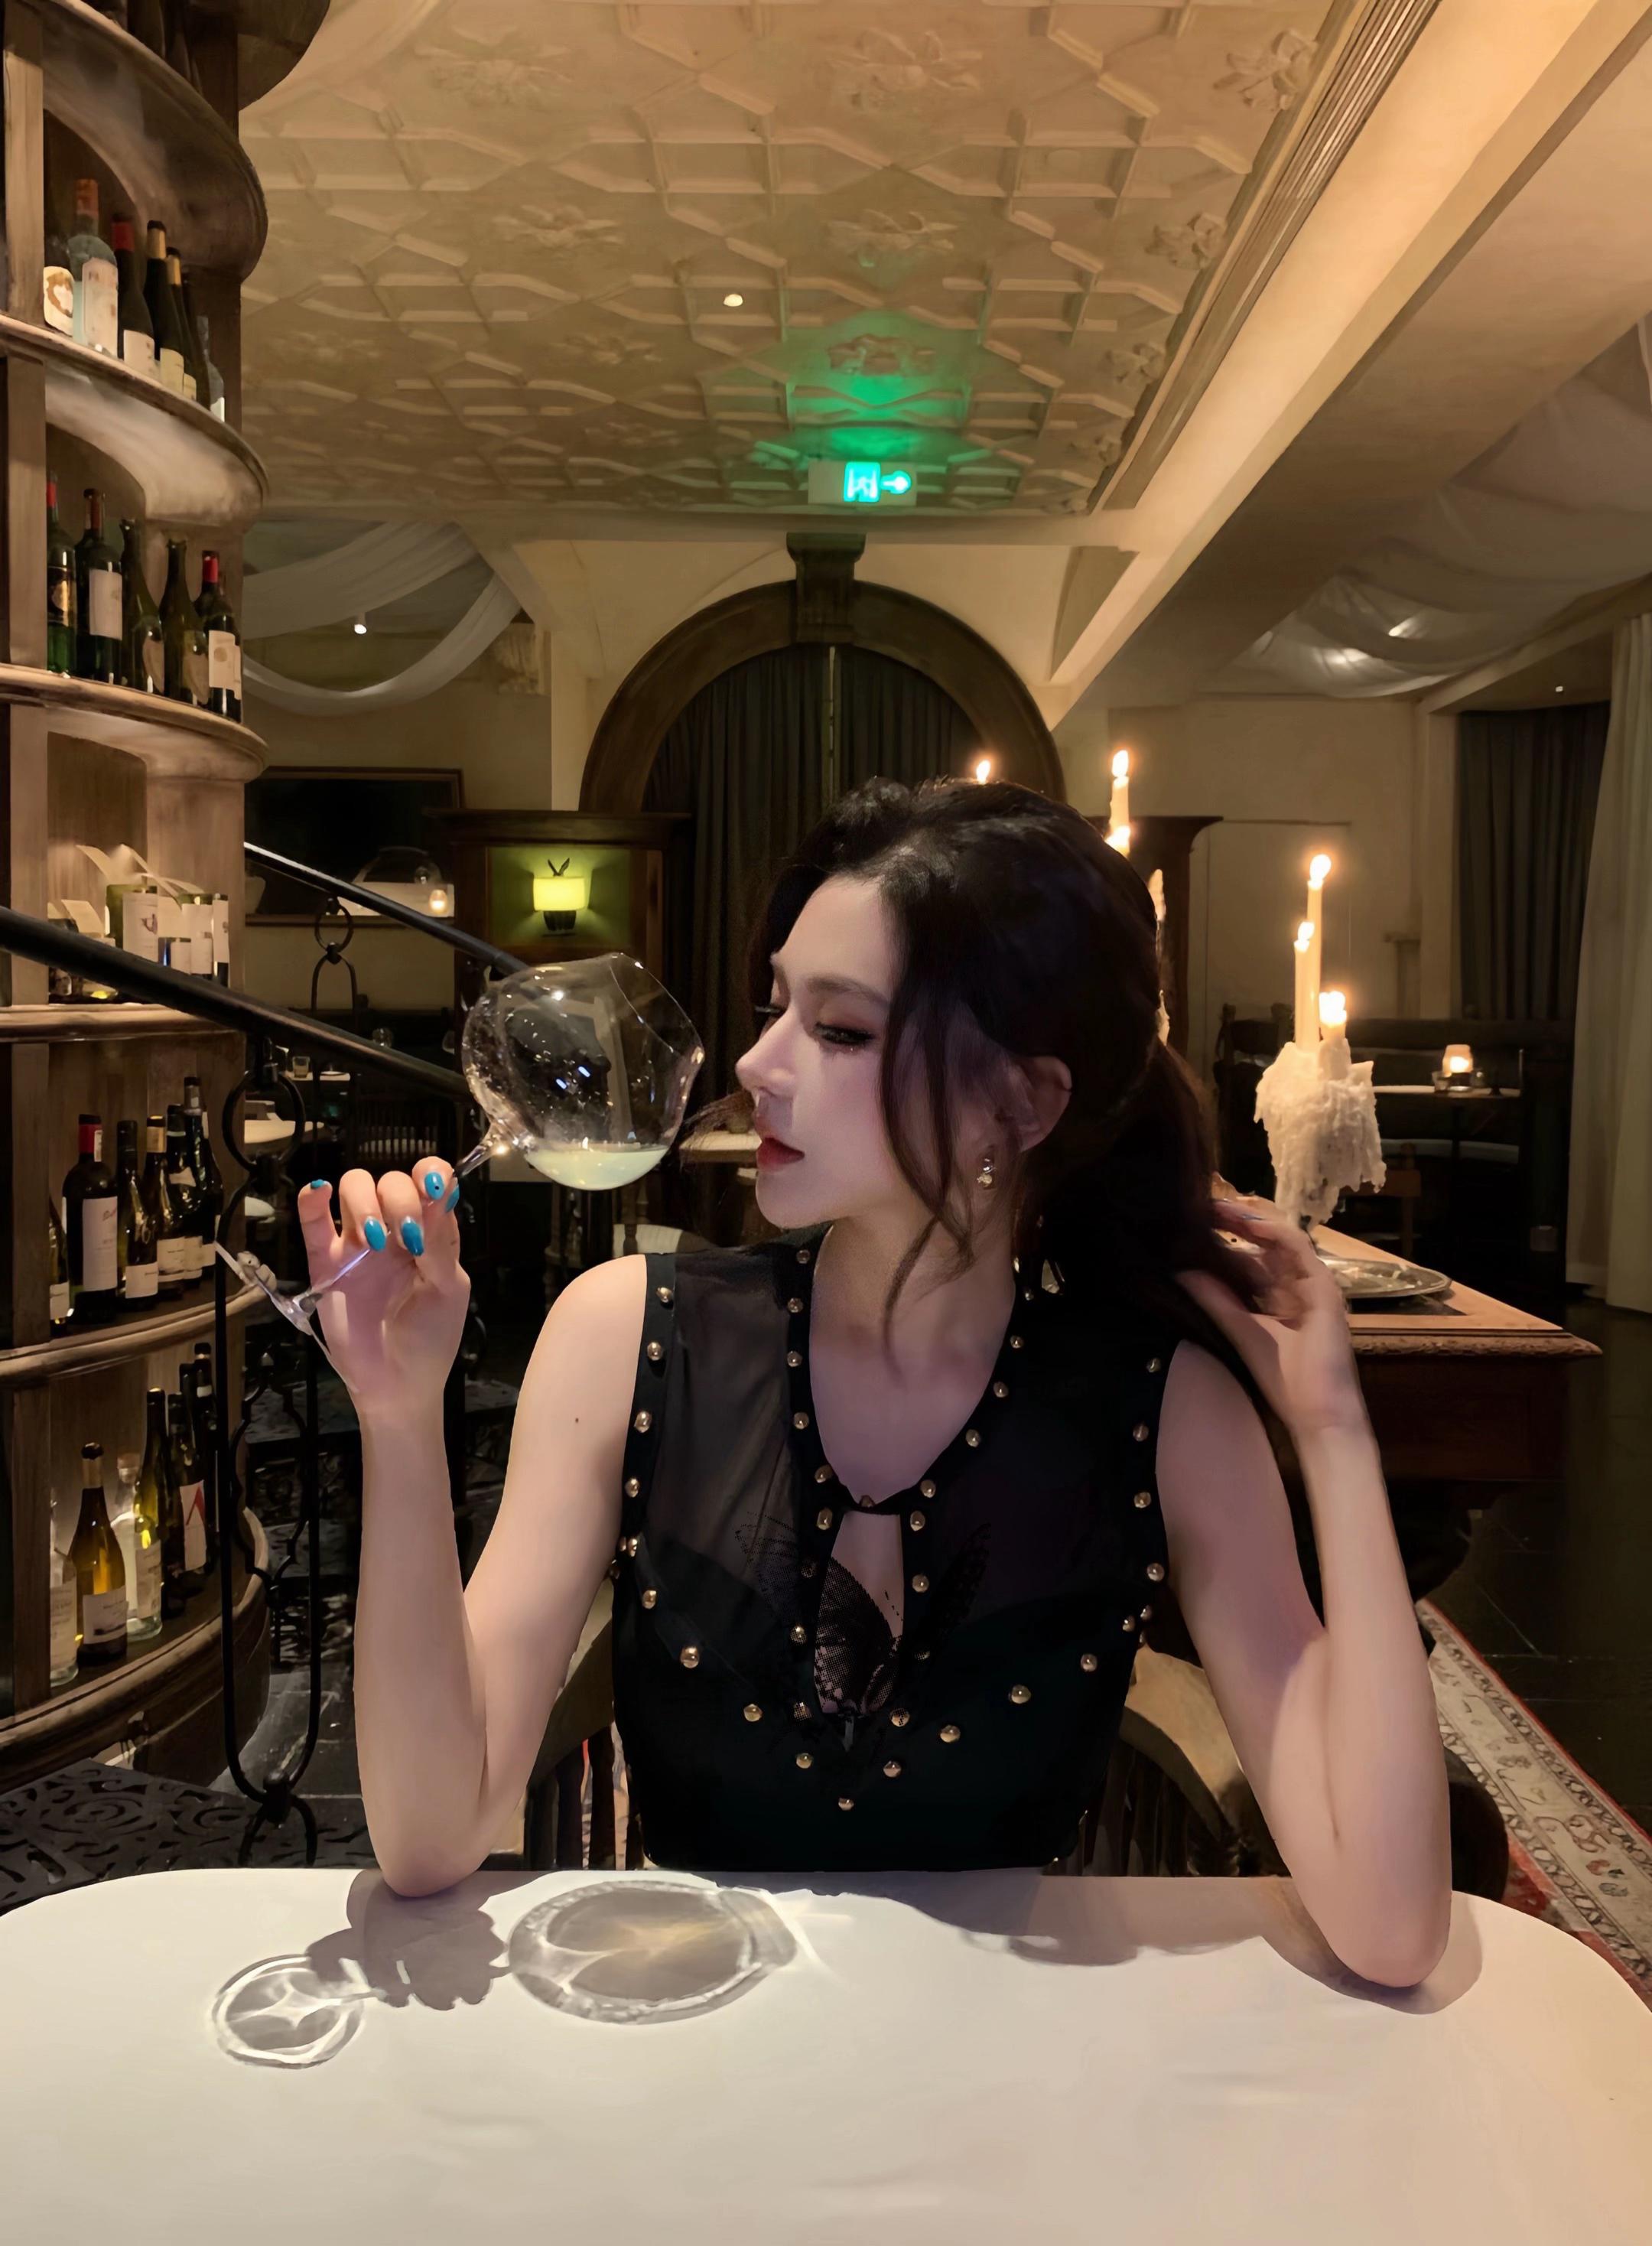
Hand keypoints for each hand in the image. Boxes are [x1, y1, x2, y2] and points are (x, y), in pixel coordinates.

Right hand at [297, 1161, 468, 1419]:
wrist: (397, 1383)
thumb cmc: (430, 1338)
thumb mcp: (448, 1289)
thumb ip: (441, 1244)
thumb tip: (439, 1193)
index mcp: (430, 1233)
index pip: (429, 1183)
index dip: (431, 1176)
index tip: (433, 1190)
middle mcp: (394, 1231)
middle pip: (390, 1182)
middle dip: (399, 1198)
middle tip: (407, 1236)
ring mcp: (358, 1244)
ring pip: (353, 1190)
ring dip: (364, 1200)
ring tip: (372, 1239)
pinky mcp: (326, 1263)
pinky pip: (313, 1223)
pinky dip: (312, 1200)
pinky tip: (320, 1192)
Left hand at [1178, 1198, 1365, 1437]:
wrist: (1318, 1412)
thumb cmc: (1283, 1379)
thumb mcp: (1238, 1329)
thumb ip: (1214, 1300)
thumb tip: (1181, 1271)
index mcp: (1278, 1295)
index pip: (1250, 1255)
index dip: (1225, 1236)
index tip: (1194, 1222)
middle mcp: (1295, 1284)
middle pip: (1265, 1240)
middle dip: (1234, 1220)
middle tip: (1201, 1205)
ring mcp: (1312, 1283)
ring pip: (1281, 1237)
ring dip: (1250, 1219)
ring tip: (1217, 1207)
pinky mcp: (1325, 1286)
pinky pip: (1299, 1247)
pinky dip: (1273, 1232)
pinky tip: (1247, 1224)